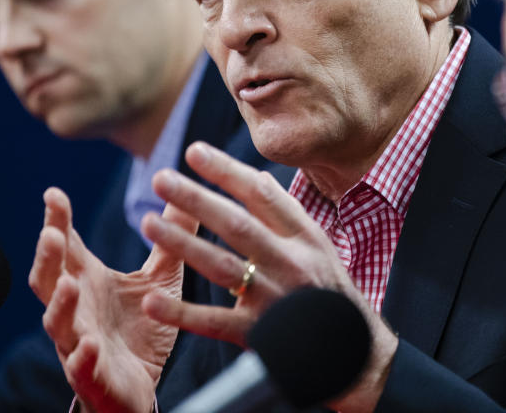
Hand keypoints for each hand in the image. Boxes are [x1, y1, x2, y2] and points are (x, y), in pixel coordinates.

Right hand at [28, 187, 197, 412]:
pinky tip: (87, 344)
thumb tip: (183, 192)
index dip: (56, 221)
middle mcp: (76, 308)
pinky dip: (80, 356)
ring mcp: (78, 342)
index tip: (53, 194)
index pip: (65, 247)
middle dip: (47, 257)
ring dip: (60, 304)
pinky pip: (79, 366)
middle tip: (52, 233)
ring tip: (69, 284)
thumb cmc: (143, 327)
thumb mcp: (161, 278)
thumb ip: (169, 238)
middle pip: (49, 280)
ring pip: (57, 322)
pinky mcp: (91, 375)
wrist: (140, 387)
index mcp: (88, 281)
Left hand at [140, 142, 398, 412]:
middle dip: (196, 199)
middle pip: (237, 224)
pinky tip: (152, 302)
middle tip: (159, 178)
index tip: (194, 151)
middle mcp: (291, 263)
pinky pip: (215, 323)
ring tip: (147, 223)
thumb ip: (287, 216)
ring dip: (182, 244)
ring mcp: (276, 299)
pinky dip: (182, 314)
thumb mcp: (319, 246)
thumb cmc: (330, 292)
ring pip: (222, 266)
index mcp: (305, 237)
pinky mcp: (263, 336)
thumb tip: (254, 178)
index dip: (227, 171)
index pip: (262, 195)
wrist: (358, 354)